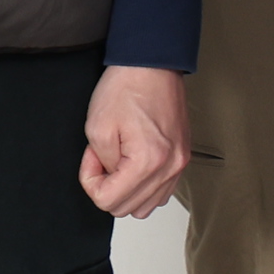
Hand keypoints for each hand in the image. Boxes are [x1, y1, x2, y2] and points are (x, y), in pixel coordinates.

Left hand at [81, 67, 189, 217]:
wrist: (153, 65)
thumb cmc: (127, 88)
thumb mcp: (97, 128)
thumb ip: (101, 165)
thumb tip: (110, 177)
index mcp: (148, 161)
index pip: (108, 201)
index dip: (90, 181)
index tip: (92, 158)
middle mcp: (170, 167)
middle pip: (127, 208)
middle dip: (108, 186)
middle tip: (103, 158)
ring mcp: (180, 164)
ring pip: (146, 206)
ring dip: (127, 190)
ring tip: (119, 161)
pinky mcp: (183, 157)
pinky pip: (162, 191)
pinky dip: (144, 186)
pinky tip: (135, 163)